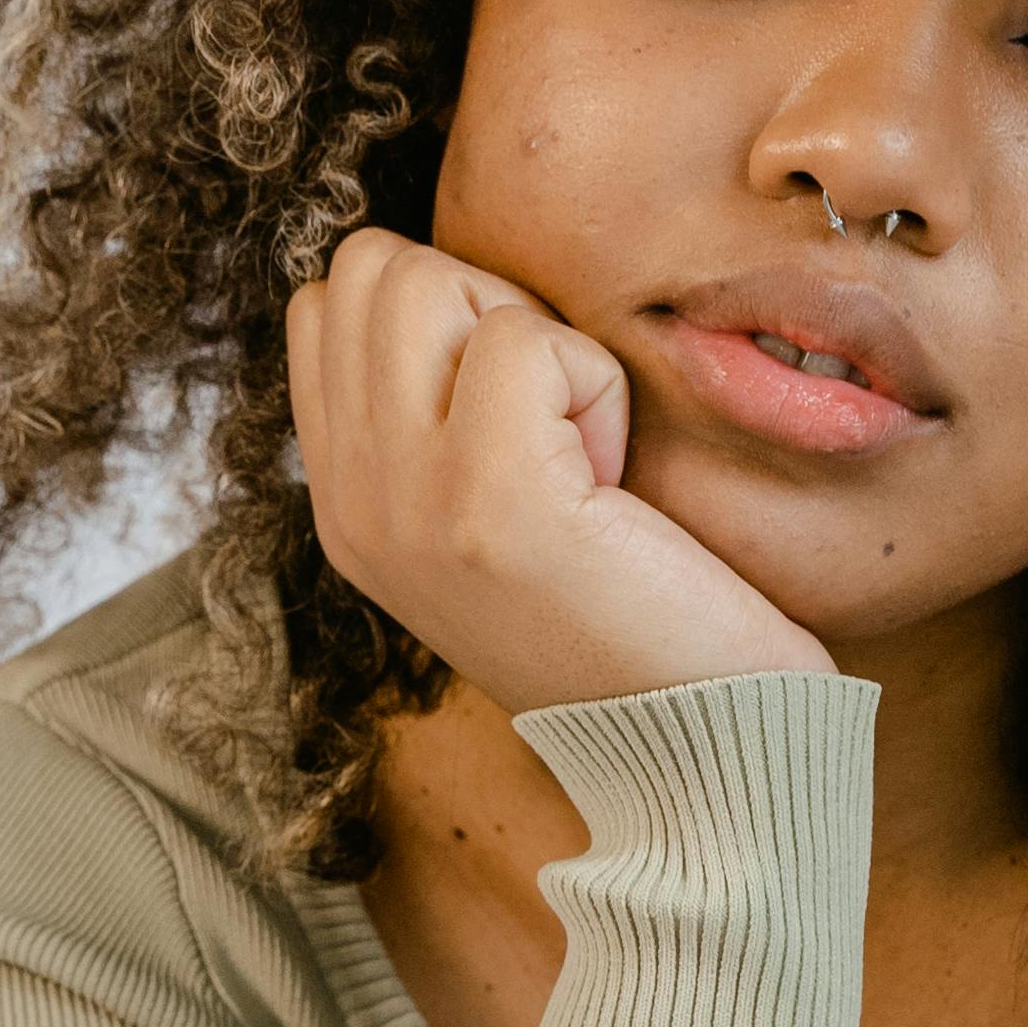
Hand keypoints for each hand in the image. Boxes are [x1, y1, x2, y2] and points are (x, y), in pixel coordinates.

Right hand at [284, 229, 827, 710]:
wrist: (701, 756)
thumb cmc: (637, 617)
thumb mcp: (498, 516)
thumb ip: (440, 417)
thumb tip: (456, 292)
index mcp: (345, 502)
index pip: (325, 305)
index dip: (444, 315)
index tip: (517, 417)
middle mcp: (350, 503)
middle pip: (371, 270)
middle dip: (483, 306)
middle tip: (551, 425)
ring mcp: (404, 503)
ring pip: (430, 281)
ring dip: (535, 340)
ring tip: (576, 451)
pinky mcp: (488, 504)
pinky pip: (524, 341)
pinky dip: (595, 385)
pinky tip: (612, 482)